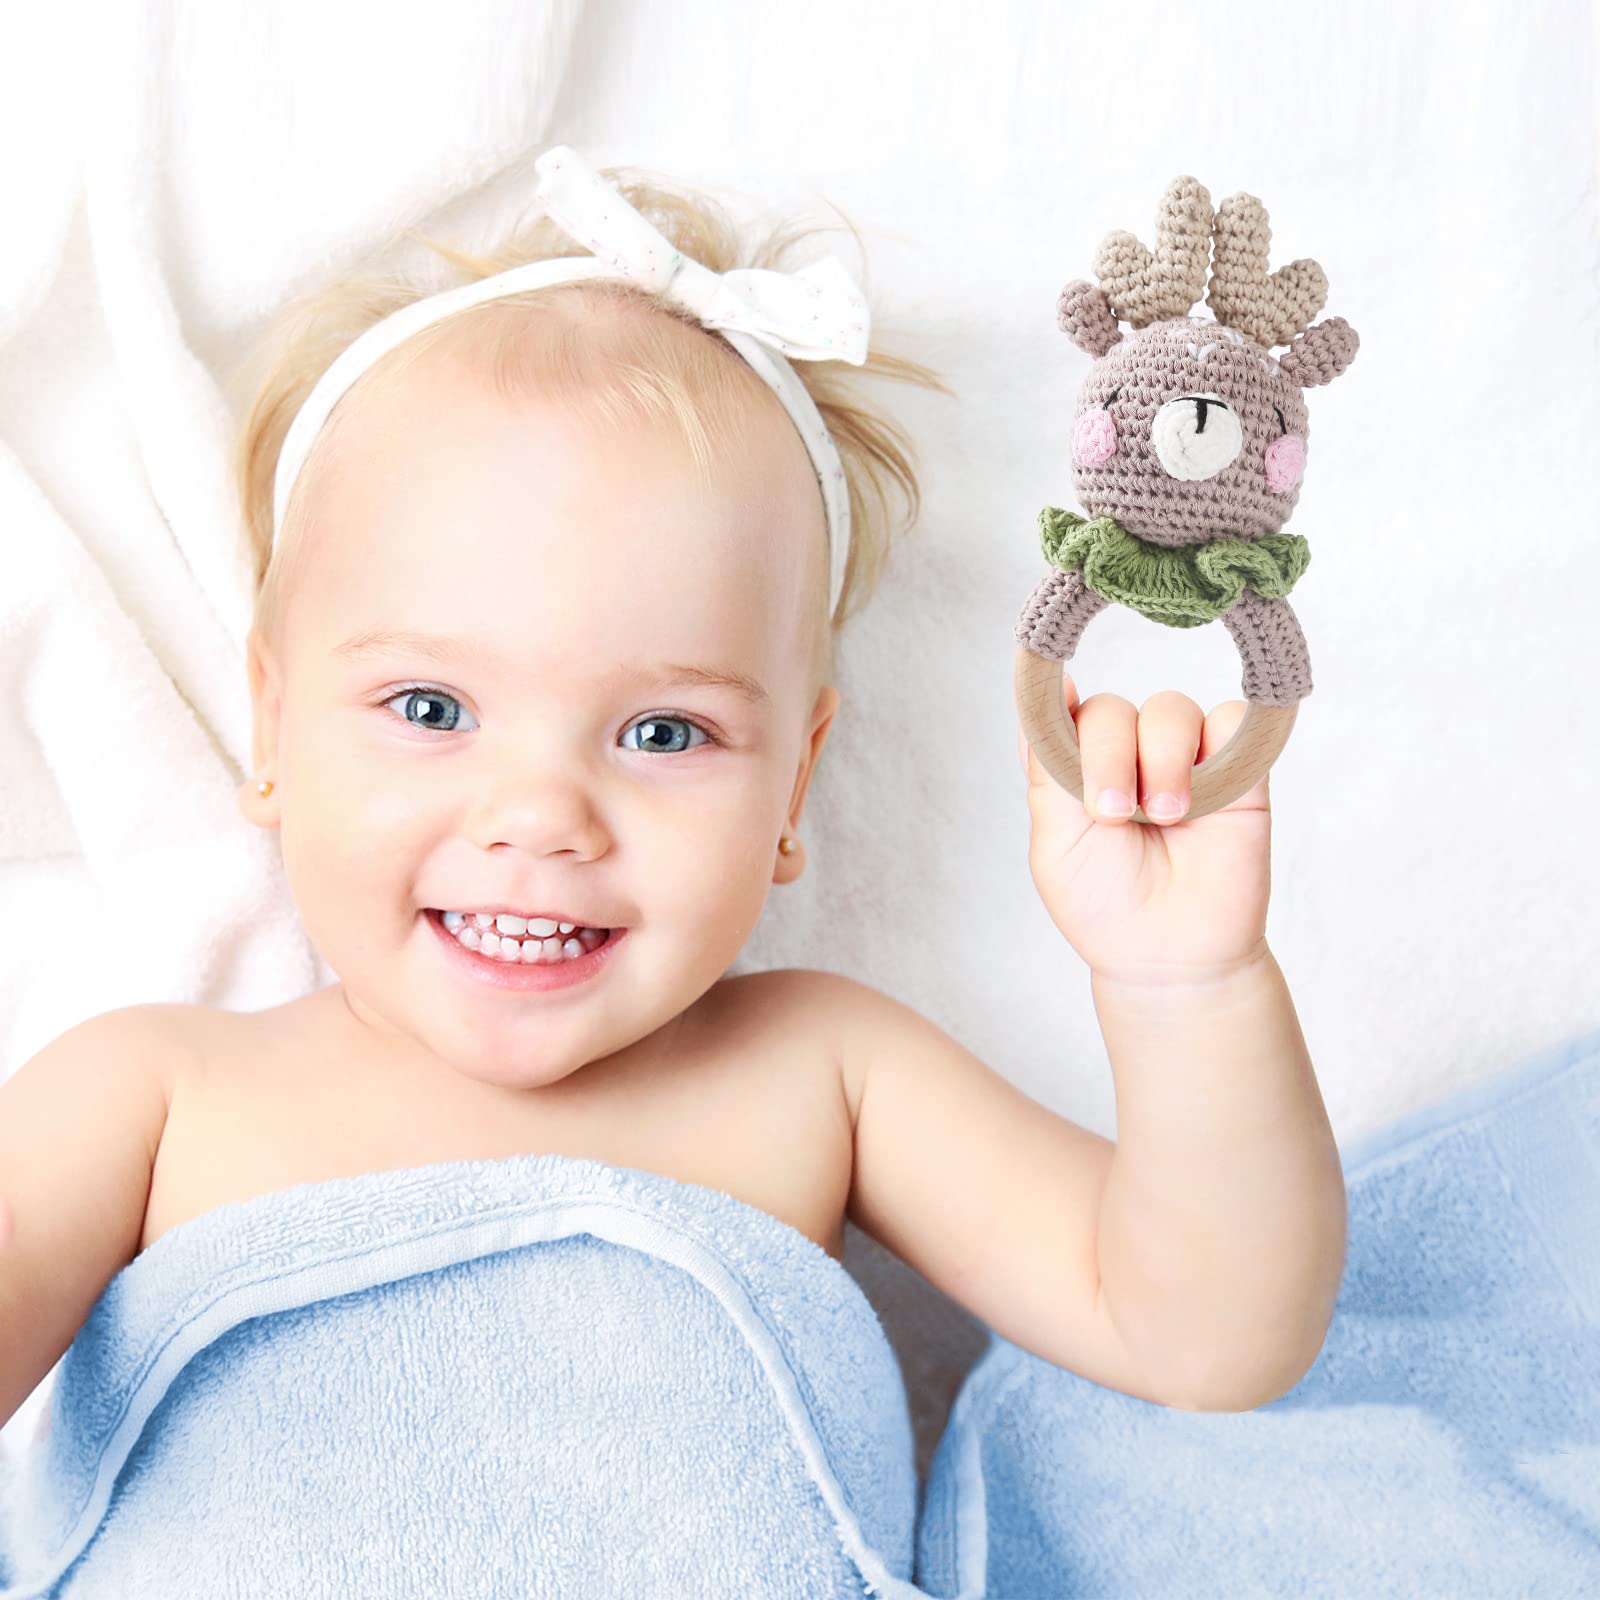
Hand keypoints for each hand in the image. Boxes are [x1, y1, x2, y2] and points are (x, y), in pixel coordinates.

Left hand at [1017, 671, 1271, 985]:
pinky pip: (1232, 719)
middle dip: (1108, 756)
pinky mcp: (1235, 769)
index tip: (1054, 686)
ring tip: (1167, 816)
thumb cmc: (1106, 906)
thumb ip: (1048, 770)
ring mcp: (1181, 759)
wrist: (1173, 958)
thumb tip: (1049, 693)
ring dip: (1162, 758)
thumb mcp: (1056, 844)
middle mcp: (1126, 755)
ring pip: (1169, 709)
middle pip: (1110, 710)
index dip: (1054, 695)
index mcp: (1074, 769)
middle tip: (1113, 814)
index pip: (1061, 712)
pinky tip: (1209, 789)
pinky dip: (1223, 741)